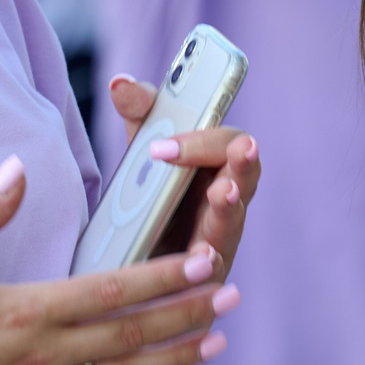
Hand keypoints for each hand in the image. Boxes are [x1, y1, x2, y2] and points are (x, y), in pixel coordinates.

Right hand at [0, 147, 257, 364]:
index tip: (204, 262)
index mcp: (26, 310)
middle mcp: (44, 355)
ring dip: (177, 357)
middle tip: (232, 295)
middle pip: (132, 334)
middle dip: (187, 314)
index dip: (163, 276)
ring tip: (218, 340)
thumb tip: (16, 165)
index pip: (112, 291)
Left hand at [104, 74, 261, 280]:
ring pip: (230, 227)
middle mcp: (225, 204)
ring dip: (228, 213)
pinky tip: (202, 260)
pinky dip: (208, 266)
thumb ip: (141, 118)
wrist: (130, 263)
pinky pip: (211, 275)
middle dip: (239, 168)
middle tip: (226, 162)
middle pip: (243, 180)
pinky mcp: (202, 282)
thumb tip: (121, 82)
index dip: (203, 142)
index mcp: (217, 169)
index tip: (162, 147)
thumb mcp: (144, 156)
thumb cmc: (151, 200)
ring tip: (221, 196)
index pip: (231, 145)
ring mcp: (218, 244)